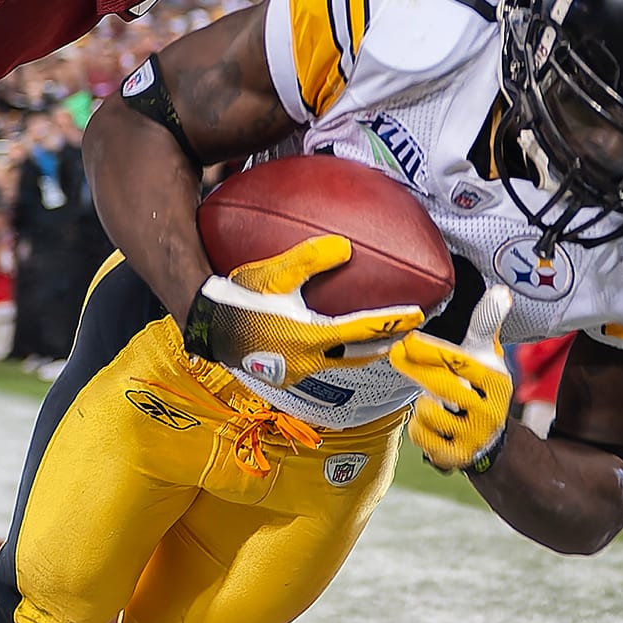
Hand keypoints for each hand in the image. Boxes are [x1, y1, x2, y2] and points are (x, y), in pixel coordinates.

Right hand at [184, 233, 422, 388]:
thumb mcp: (272, 273)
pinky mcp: (285, 376)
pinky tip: (335, 345)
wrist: (205, 325)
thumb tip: (345, 246)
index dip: (392, 322)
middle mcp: (308, 361)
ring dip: (364, 354)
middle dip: (386, 345)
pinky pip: (321, 366)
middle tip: (406, 333)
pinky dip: (338, 356)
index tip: (417, 315)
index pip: (363, 331)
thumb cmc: (237, 297)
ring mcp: (297, 372)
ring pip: (342, 366)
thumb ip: (309, 259)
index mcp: (310, 337)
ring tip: (380, 342)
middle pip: (360, 356)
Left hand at [390, 287, 513, 473]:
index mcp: (497, 382)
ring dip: (422, 403)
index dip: (429, 350)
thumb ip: (487, 324)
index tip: (407, 340)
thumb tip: (500, 292)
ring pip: (427, 411)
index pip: (458, 362)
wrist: (488, 439)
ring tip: (433, 400)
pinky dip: (418, 427)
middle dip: (414, 368)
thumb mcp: (487, 355)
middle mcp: (490, 412)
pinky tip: (429, 423)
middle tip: (396, 354)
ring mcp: (473, 437)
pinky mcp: (456, 458)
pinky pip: (420, 436)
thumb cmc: (480, 386)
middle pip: (440, 385)